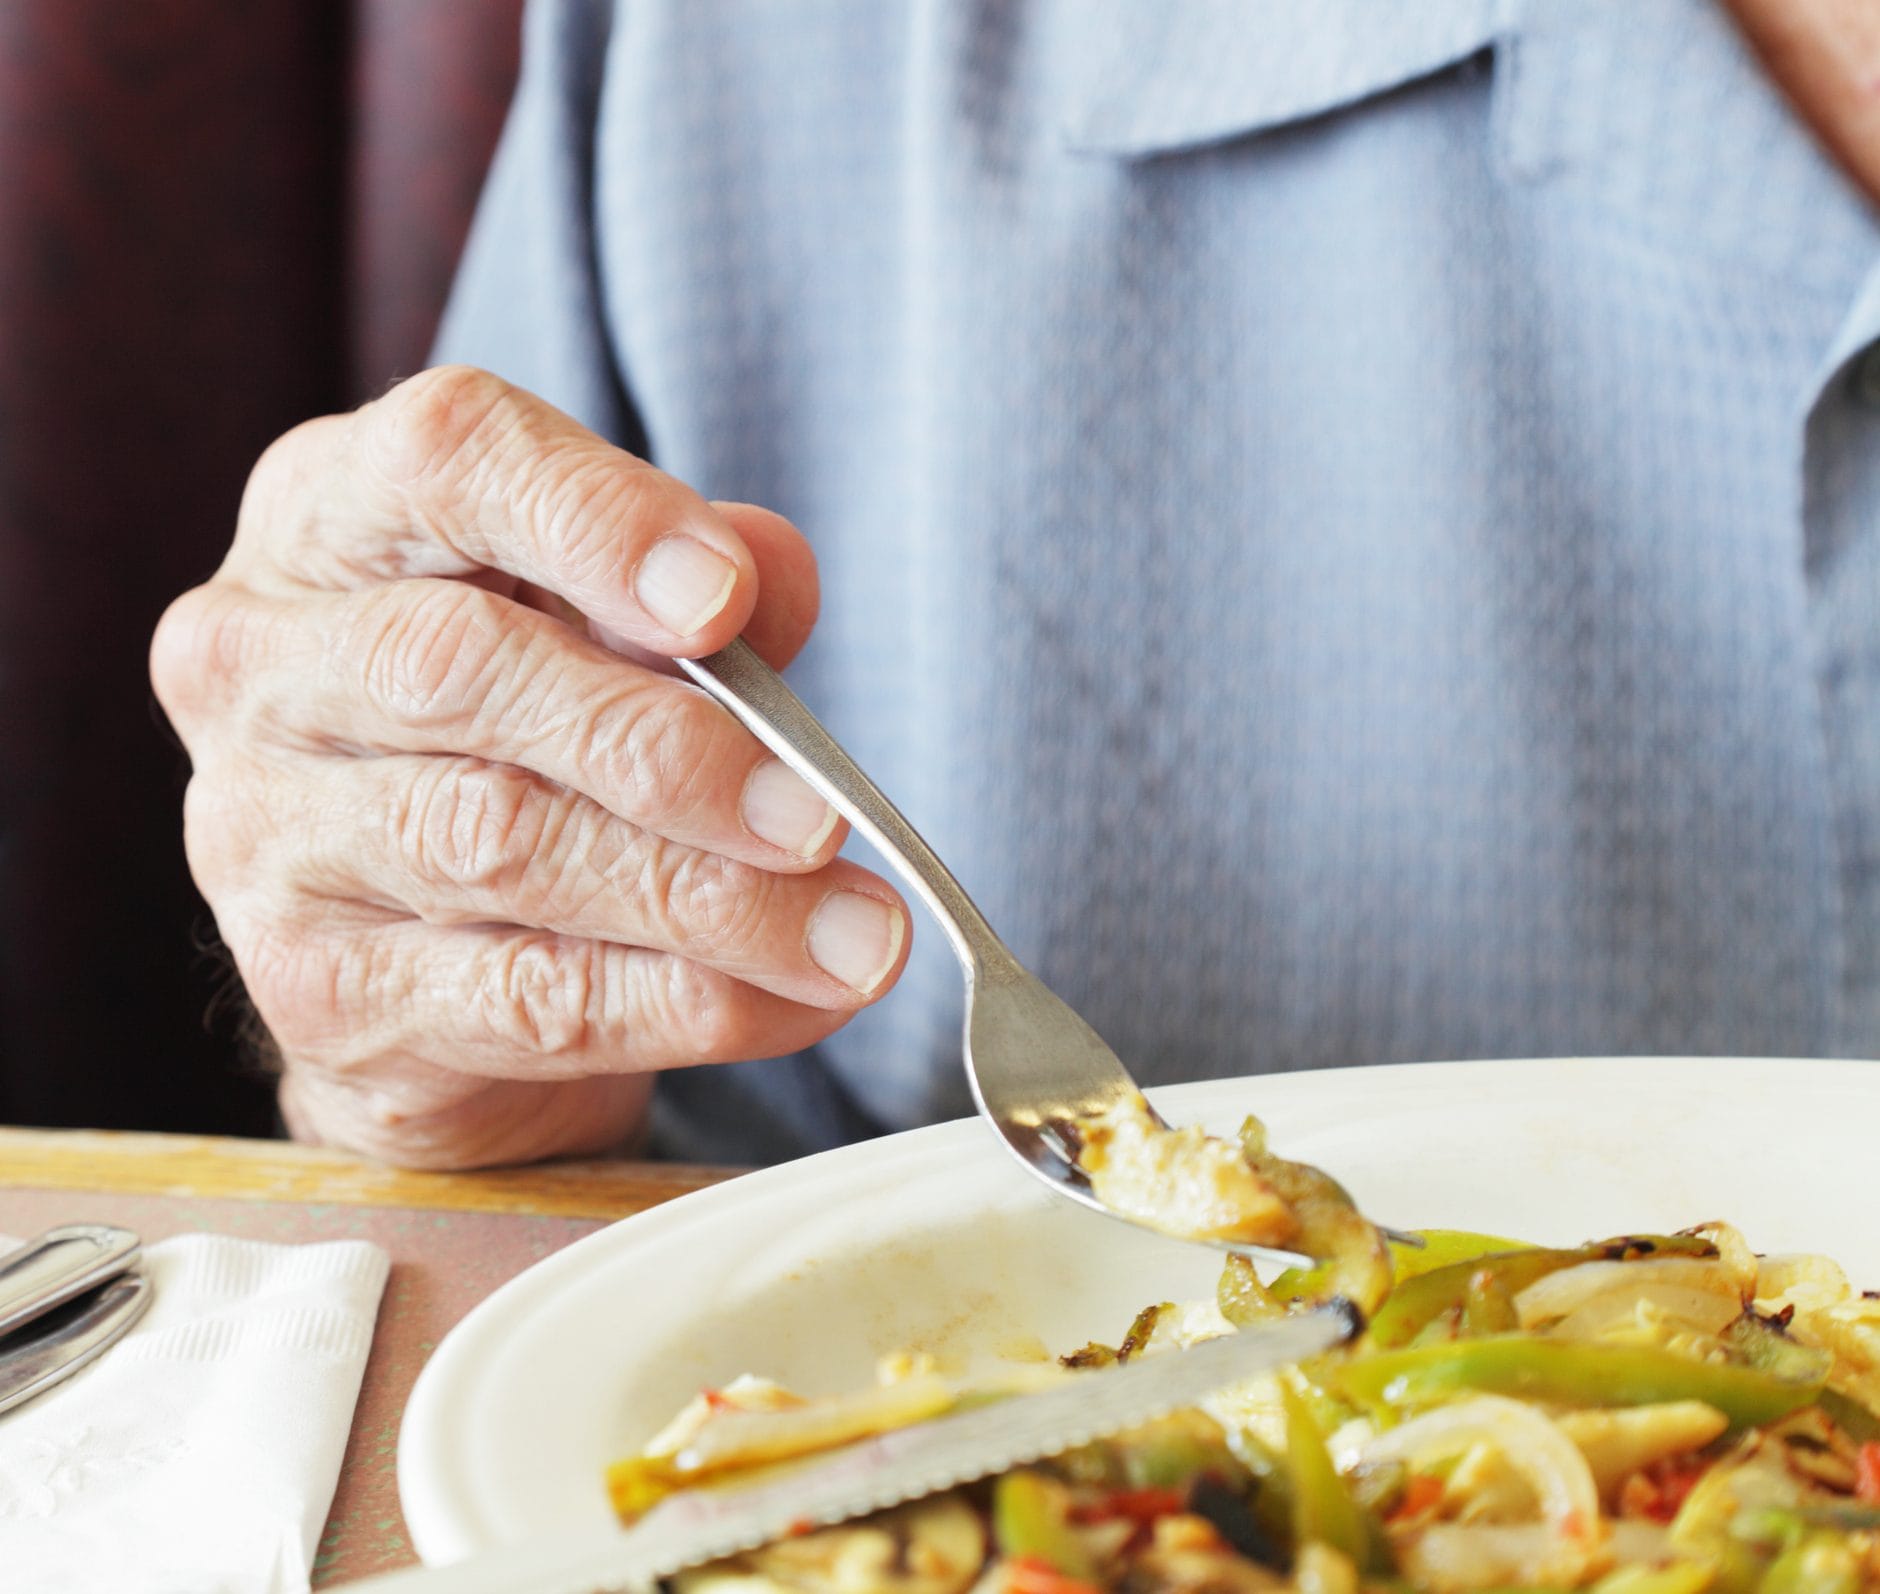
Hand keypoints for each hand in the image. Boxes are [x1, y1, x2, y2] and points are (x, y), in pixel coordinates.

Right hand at [152, 367, 908, 1167]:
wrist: (426, 956)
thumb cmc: (532, 736)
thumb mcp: (609, 625)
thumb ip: (696, 591)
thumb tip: (773, 576)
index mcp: (330, 515)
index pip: (444, 459)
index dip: (596, 521)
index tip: (728, 600)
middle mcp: (261, 662)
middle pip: (458, 668)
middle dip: (664, 747)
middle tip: (821, 814)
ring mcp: (265, 835)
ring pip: (497, 847)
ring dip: (708, 898)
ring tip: (857, 933)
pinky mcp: (317, 993)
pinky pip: (520, 1000)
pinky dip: (682, 1001)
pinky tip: (796, 999)